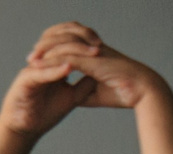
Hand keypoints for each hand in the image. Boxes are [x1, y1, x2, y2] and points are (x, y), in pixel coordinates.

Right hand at [0, 23, 104, 137]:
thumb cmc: (45, 115)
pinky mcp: (24, 80)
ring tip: (89, 55)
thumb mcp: (72, 97)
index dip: (86, 43)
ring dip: (72, 53)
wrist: (25, 130)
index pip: (69, 44)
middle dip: (81, 44)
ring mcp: (33, 69)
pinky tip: (68, 68)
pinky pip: (41, 72)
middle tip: (99, 47)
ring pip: (53, 54)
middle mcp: (42, 62)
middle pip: (62, 43)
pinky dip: (54, 70)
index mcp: (53, 64)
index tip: (104, 47)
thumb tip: (102, 73)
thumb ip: (85, 84)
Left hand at [31, 23, 167, 112]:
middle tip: (31, 56)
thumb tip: (68, 95)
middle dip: (46, 46)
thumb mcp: (94, 94)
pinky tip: (41, 66)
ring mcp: (93, 53)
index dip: (53, 49)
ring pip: (64, 44)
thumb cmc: (123, 92)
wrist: (141, 91)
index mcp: (94, 54)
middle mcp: (92, 49)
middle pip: (64, 38)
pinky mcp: (94, 60)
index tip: (39, 60)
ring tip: (31, 59)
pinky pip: (69, 57)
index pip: (69, 44)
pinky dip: (53, 60)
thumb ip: (80, 91)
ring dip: (46, 51)